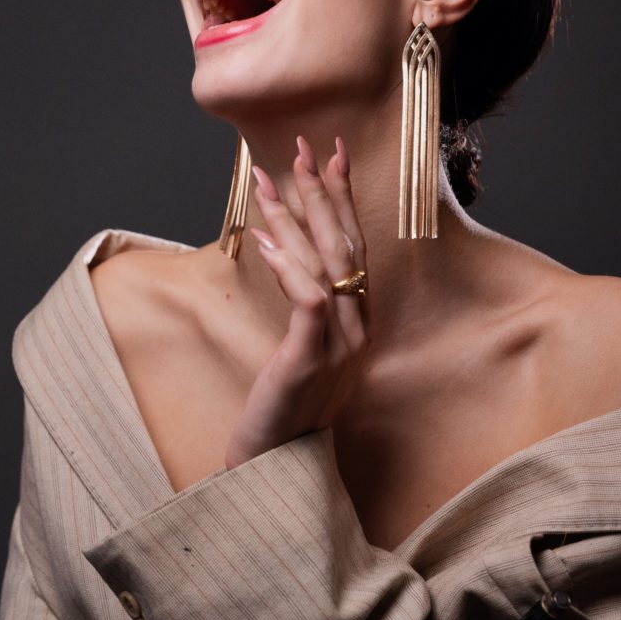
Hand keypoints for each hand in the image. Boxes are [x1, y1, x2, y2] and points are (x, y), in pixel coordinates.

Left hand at [224, 136, 368, 468]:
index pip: (354, 249)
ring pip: (325, 265)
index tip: (331, 159)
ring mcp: (338, 348)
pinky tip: (262, 236)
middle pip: (344, 247)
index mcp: (358, 325)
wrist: (275, 470)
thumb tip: (293, 263)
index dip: (343, 202)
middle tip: (303, 149)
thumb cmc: (284, 411)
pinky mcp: (309, 361)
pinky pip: (308, 299)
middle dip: (323, 193)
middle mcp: (357, 332)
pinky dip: (287, 264)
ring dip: (295, 216)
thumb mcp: (303, 353)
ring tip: (268, 179)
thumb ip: (310, 312)